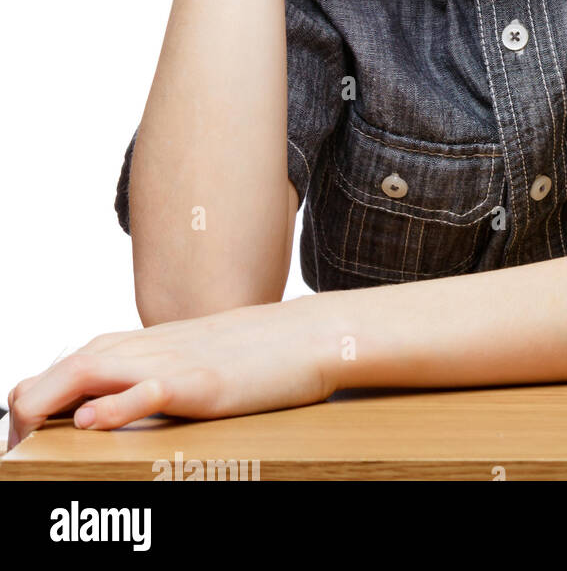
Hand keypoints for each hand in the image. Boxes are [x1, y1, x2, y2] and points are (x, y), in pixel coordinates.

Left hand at [5, 299, 334, 450]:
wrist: (309, 334)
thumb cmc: (254, 353)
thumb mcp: (188, 361)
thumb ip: (146, 378)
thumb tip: (108, 409)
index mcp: (138, 345)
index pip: (61, 369)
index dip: (32, 410)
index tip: (27, 450)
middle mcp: (144, 349)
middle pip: (58, 371)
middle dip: (25, 418)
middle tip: (19, 460)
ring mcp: (171, 362)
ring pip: (86, 372)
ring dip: (47, 410)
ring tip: (29, 448)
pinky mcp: (200, 381)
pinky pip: (147, 388)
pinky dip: (114, 405)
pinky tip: (95, 423)